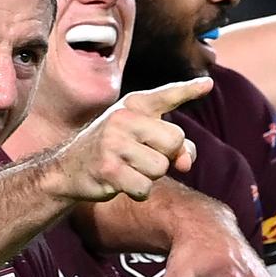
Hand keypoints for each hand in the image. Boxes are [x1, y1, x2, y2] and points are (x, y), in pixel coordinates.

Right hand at [45, 78, 210, 201]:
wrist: (68, 169)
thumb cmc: (113, 152)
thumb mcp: (141, 138)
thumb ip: (174, 145)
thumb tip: (185, 162)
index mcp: (133, 105)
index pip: (166, 95)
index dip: (189, 90)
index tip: (208, 84)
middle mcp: (123, 118)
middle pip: (175, 140)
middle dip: (166, 156)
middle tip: (141, 157)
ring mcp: (113, 142)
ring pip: (161, 167)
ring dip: (149, 176)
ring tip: (127, 168)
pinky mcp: (108, 168)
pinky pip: (144, 187)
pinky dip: (138, 191)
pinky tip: (121, 182)